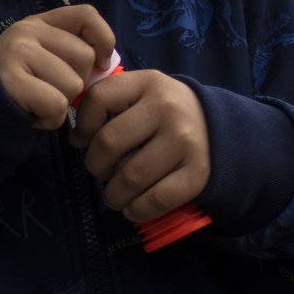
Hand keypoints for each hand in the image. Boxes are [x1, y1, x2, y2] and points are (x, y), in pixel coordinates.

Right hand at [0, 5, 115, 130]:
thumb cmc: (22, 84)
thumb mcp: (43, 56)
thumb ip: (72, 52)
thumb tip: (106, 65)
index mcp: (39, 22)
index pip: (87, 15)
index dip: (103, 40)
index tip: (99, 64)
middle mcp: (27, 31)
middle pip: (86, 57)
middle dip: (78, 82)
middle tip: (52, 89)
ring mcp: (18, 53)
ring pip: (74, 85)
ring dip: (63, 104)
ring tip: (39, 101)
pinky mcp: (12, 82)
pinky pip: (57, 105)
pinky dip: (51, 119)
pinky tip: (34, 114)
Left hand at [70, 69, 209, 220]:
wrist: (218, 126)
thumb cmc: (164, 111)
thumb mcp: (139, 94)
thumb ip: (106, 106)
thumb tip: (76, 140)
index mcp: (147, 83)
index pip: (98, 98)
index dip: (82, 125)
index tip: (83, 140)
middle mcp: (167, 109)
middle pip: (110, 142)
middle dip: (95, 164)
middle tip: (100, 172)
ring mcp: (185, 141)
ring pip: (131, 176)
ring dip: (113, 194)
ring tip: (113, 195)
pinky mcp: (198, 172)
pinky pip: (158, 199)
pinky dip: (137, 210)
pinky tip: (131, 209)